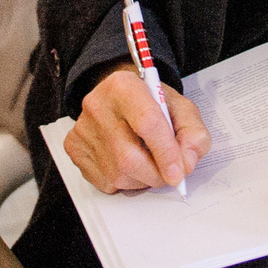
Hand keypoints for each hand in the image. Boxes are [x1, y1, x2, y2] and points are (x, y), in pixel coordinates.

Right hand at [66, 63, 209, 192]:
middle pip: (129, 157)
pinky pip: (105, 182)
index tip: (180, 172)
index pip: (147, 123)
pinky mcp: (74, 148)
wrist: (120, 98)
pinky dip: (125, 182)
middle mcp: (97, 105)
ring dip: (142, 179)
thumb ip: (193, 133)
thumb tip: (187, 162)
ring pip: (118, 174)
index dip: (166, 152)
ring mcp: (82, 129)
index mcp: (124, 86)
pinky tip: (129, 164)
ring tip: (148, 163)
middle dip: (156, 174)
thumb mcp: (180, 108)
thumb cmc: (151, 103)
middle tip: (169, 174)